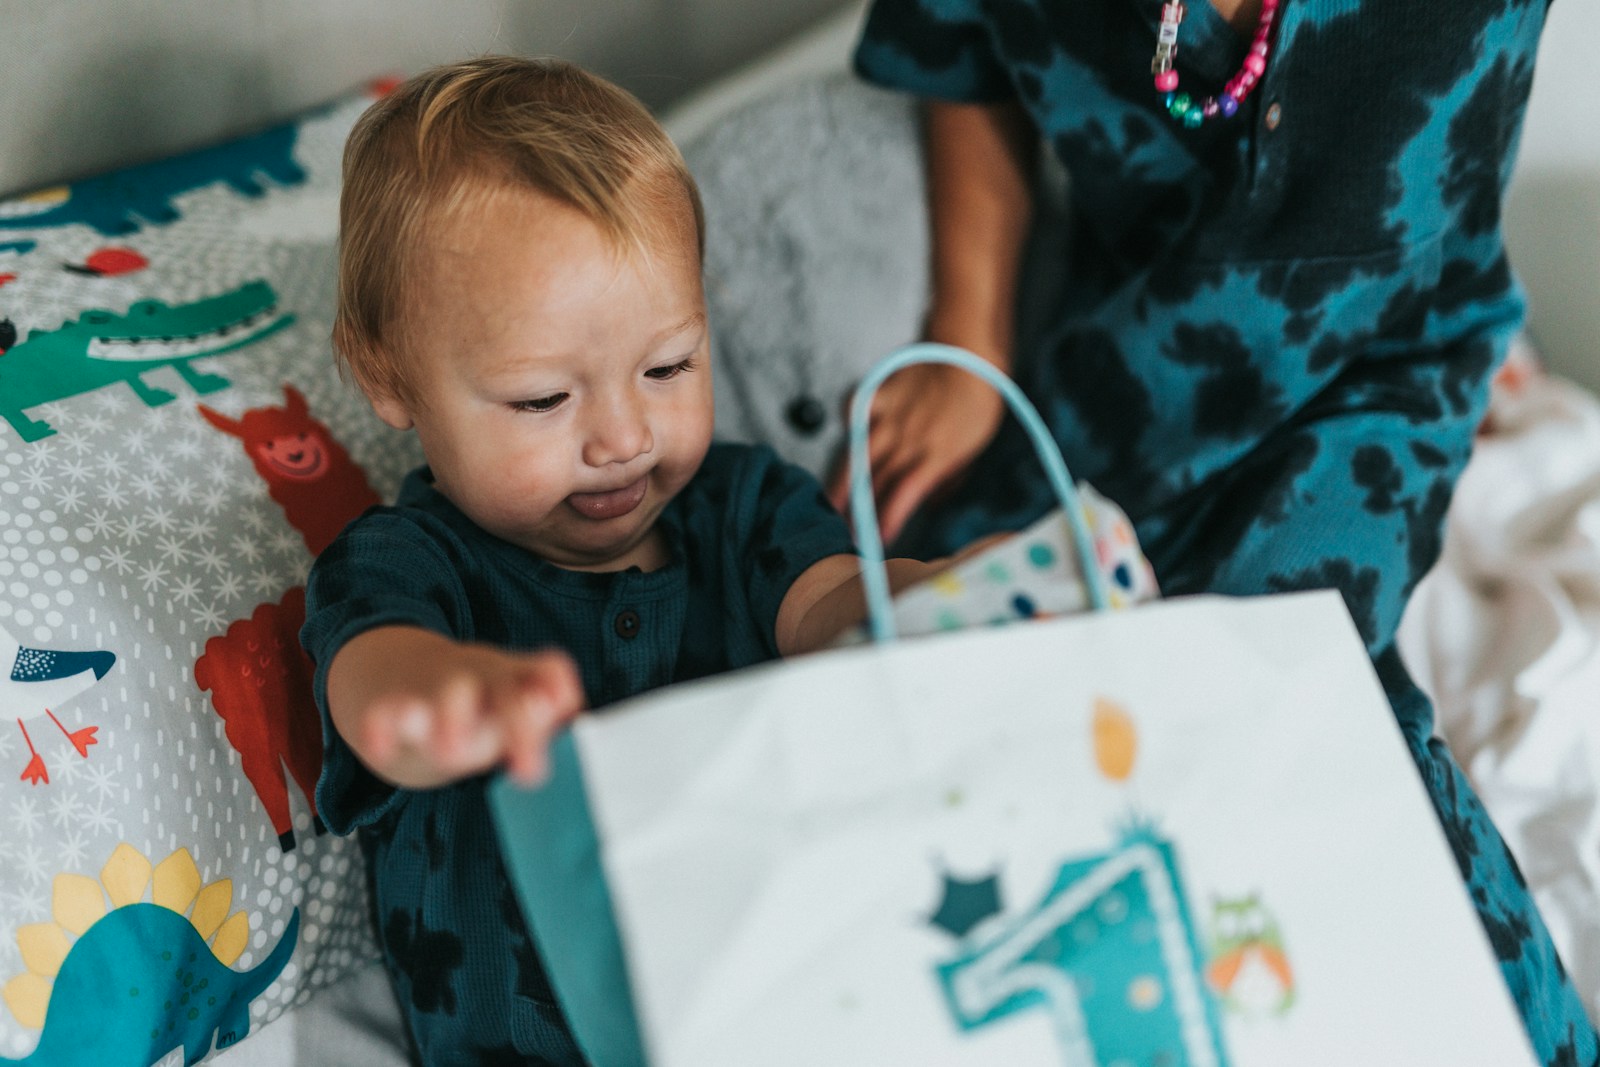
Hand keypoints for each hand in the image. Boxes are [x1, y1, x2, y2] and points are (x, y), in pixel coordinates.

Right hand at [335, 631, 584, 788]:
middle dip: (520, 722)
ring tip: (453, 754)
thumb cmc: (474, 709)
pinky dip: (381, 728)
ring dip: (454, 719)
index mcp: (515, 679)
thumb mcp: (511, 711)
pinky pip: (384, 712)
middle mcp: (480, 677)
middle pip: (505, 688)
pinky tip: (381, 750)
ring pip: (449, 693)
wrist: (398, 678)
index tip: (566, 715)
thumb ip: (540, 722)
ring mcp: (436, 688)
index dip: (560, 689)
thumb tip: (565, 713)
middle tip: (531, 772)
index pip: (548, 670)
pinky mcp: (392, 706)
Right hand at [827, 360, 1006, 544]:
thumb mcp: (973, 448)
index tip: (880, 541)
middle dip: (860, 512)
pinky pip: (855, 408)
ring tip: (829, 505)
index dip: (888, 520)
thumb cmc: (979, 403)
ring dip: (842, 483)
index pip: (903, 496)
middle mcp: (908, 439)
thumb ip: (948, 478)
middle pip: (876, 482)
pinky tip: (846, 435)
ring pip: (858, 454)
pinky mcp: (880, 392)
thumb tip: (929, 503)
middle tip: (847, 533)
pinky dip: (847, 422)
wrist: (971, 353)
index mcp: (935, 456)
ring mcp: (890, 415)